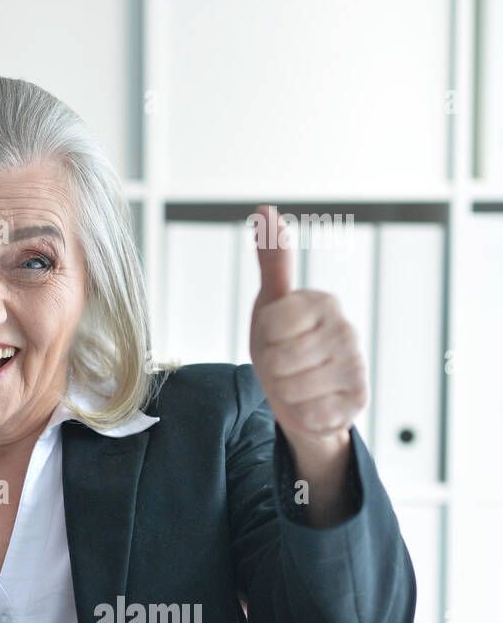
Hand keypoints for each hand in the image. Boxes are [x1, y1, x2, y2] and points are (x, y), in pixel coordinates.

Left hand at [249, 204, 367, 458]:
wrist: (304, 394)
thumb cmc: (283, 343)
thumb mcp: (270, 303)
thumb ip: (271, 259)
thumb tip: (265, 208)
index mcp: (322, 302)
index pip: (271, 322)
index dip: (263, 335)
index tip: (274, 334)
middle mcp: (346, 329)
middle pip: (279, 358)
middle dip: (272, 368)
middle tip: (284, 365)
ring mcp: (356, 365)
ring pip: (293, 388)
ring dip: (287, 392)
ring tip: (298, 383)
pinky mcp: (359, 400)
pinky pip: (311, 413)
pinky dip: (303, 413)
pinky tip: (315, 402)